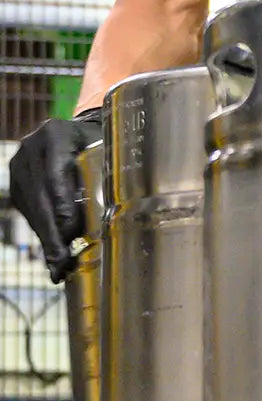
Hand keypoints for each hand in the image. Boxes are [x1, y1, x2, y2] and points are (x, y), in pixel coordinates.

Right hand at [9, 110, 102, 284]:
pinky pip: (27, 210)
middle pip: (40, 197)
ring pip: (31, 207)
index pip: (55, 176)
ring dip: (46, 239)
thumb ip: (101, 179)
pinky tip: (53, 251)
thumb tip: (102, 225)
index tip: (71, 235)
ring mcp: (20, 164)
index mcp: (55, 135)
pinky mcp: (16, 181)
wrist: (74, 134)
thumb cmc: (98, 147)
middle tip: (62, 262)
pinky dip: (41, 232)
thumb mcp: (105, 154)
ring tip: (58, 266)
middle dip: (52, 234)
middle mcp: (31, 147)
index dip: (62, 208)